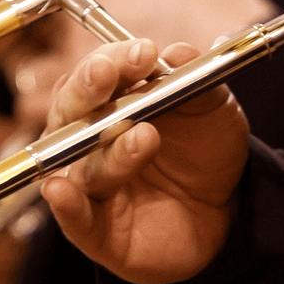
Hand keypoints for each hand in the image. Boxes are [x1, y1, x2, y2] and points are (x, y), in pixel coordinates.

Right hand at [39, 39, 249, 283]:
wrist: (223, 215)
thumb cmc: (204, 155)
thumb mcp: (216, 114)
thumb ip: (199, 84)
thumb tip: (178, 52)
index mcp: (111, 102)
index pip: (99, 73)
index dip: (116, 60)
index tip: (144, 53)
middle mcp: (87, 141)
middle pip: (71, 111)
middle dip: (86, 90)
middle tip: (107, 75)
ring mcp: (89, 186)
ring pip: (83, 164)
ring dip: (109, 150)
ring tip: (145, 135)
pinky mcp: (95, 231)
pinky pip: (74, 219)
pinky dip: (67, 205)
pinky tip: (60, 190)